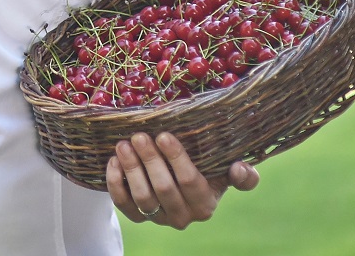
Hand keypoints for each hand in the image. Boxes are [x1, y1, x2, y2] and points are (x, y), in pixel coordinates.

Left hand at [105, 132, 258, 228]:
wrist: (176, 181)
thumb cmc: (203, 170)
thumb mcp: (223, 170)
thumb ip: (241, 173)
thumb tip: (240, 168)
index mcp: (205, 204)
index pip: (190, 182)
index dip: (176, 159)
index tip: (163, 135)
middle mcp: (183, 216)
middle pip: (164, 189)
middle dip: (150, 160)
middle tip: (139, 136)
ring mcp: (159, 218)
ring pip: (143, 197)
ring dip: (131, 169)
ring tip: (124, 145)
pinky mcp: (138, 217)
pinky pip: (124, 204)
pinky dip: (116, 183)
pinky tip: (113, 160)